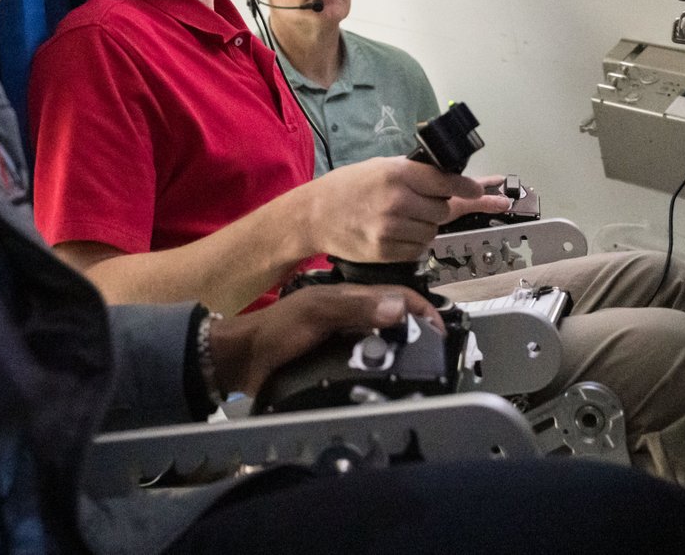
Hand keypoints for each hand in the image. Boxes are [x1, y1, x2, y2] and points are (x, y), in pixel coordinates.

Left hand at [206, 284, 441, 395]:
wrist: (244, 363)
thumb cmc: (276, 331)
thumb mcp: (315, 312)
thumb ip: (353, 307)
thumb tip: (398, 308)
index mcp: (350, 298)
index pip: (398, 297)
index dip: (422, 310)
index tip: (440, 332)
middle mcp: (352, 317)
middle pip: (397, 321)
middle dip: (419, 334)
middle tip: (436, 357)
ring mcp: (346, 341)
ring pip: (386, 344)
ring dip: (403, 355)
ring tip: (420, 374)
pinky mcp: (339, 364)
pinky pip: (371, 365)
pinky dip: (384, 372)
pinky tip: (391, 386)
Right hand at [304, 158, 501, 260]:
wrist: (314, 215)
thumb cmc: (348, 186)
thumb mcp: (381, 167)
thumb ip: (417, 173)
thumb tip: (457, 180)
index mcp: (397, 174)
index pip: (446, 182)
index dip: (468, 188)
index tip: (479, 191)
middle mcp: (397, 201)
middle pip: (444, 211)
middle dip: (439, 207)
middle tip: (421, 203)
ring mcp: (391, 229)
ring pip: (433, 232)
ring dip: (426, 226)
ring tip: (402, 218)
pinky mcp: (385, 251)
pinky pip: (419, 250)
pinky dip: (414, 242)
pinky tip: (395, 233)